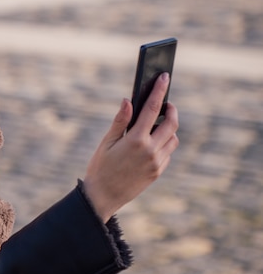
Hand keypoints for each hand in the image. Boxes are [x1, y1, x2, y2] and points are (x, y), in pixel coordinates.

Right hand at [83, 73, 178, 222]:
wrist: (103, 197)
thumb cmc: (100, 167)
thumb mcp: (106, 142)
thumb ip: (120, 121)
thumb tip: (128, 100)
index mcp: (135, 139)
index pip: (152, 108)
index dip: (159, 90)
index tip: (164, 77)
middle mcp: (150, 150)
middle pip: (171, 123)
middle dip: (171, 110)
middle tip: (166, 104)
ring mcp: (157, 163)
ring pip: (173, 138)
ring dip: (169, 128)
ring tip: (157, 124)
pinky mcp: (158, 172)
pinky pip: (168, 152)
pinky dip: (165, 143)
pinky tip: (152, 142)